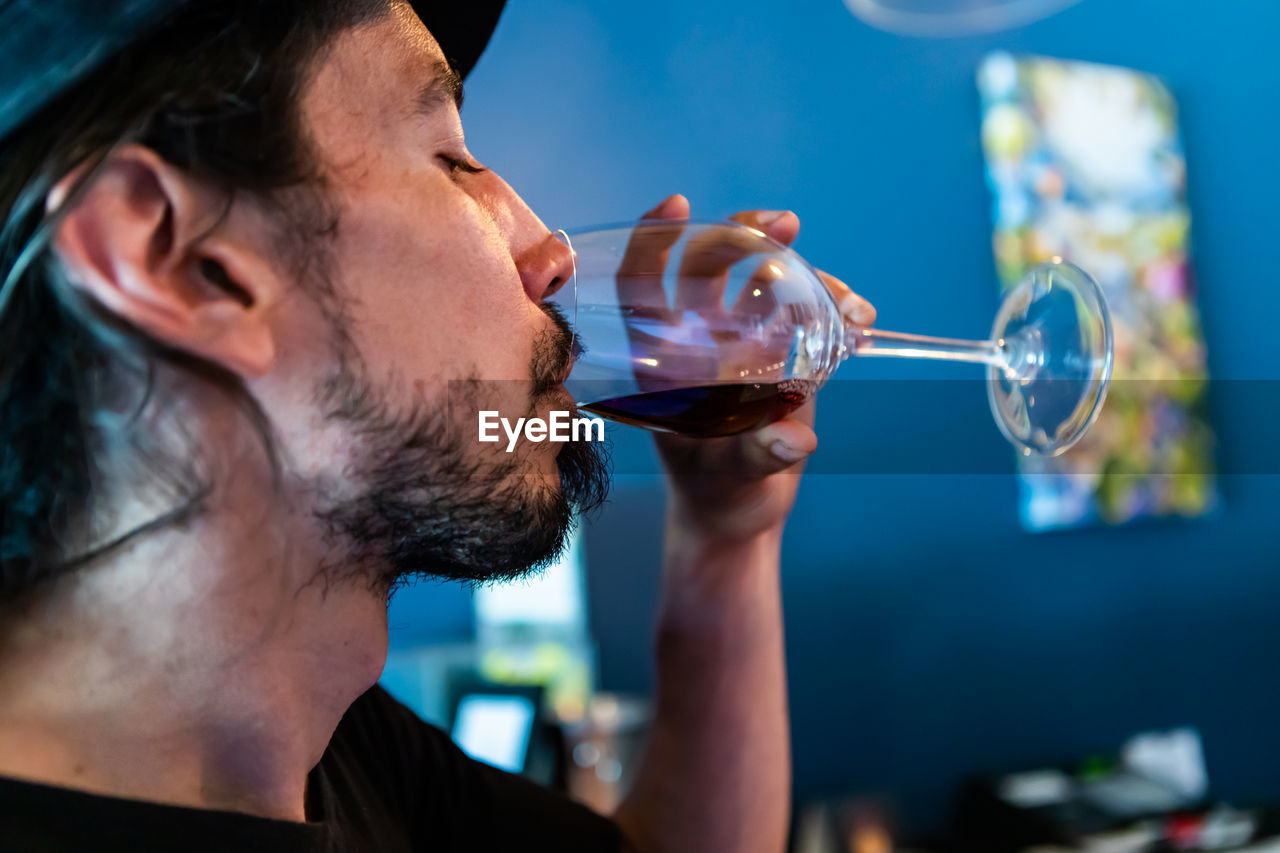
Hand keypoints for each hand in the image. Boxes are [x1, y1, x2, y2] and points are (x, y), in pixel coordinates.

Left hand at [630, 194, 874, 541]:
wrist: (740, 512)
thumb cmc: (716, 492)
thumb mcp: (732, 475)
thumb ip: (759, 452)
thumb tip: (794, 440)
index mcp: (664, 361)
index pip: (644, 287)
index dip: (654, 242)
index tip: (678, 205)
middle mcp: (699, 339)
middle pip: (711, 265)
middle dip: (745, 235)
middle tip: (784, 225)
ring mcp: (742, 341)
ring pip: (766, 281)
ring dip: (806, 273)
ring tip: (847, 303)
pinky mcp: (782, 351)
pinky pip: (807, 312)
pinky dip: (834, 309)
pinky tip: (859, 322)